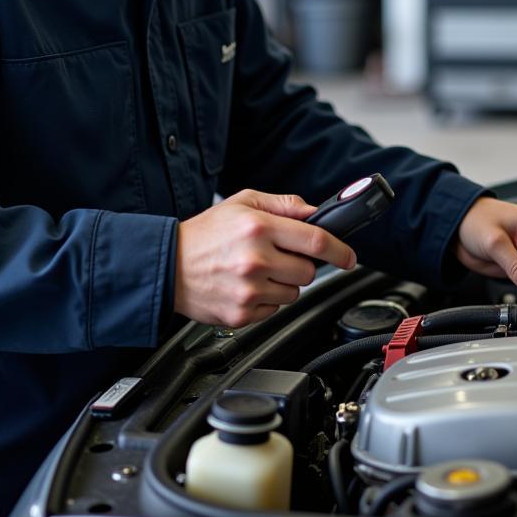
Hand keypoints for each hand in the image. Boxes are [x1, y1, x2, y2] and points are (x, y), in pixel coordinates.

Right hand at [174, 188, 356, 327]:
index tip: (349, 257)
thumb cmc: (204, 233)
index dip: (341, 251)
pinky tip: (246, 286)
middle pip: (309, 271)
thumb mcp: (243, 202)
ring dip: (284, 282)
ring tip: (256, 270)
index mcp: (259, 228)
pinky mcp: (241, 314)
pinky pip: (274, 309)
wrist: (166, 265)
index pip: (317, 241)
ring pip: (294, 292)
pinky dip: (267, 300)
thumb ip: (283, 204)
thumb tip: (314, 211)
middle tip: (279, 256)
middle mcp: (255, 260)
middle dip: (301, 264)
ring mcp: (248, 290)